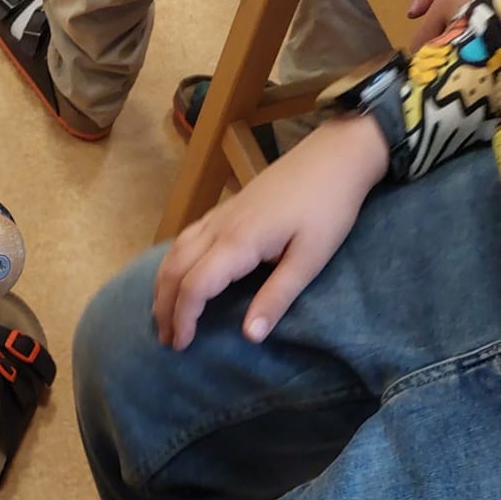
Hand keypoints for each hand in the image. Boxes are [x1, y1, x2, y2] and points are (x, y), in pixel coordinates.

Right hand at [153, 115, 388, 349]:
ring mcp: (221, 214)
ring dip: (163, 285)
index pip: (194, 286)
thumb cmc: (329, 206)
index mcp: (239, 242)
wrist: (337, 153)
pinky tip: (178, 275)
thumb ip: (277, 297)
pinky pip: (185, 237)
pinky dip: (173, 263)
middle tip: (166, 339)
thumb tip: (249, 337)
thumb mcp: (311, 258)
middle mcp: (220, 227)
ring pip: (174, 251)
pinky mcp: (227, 207)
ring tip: (164, 314)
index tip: (182, 346)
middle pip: (174, 269)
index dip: (183, 319)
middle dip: (164, 308)